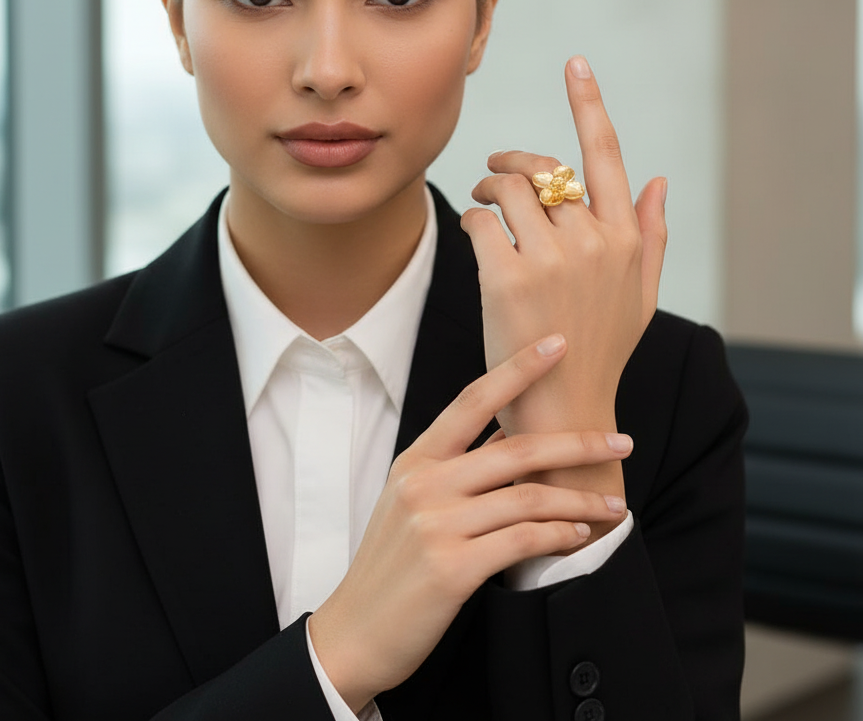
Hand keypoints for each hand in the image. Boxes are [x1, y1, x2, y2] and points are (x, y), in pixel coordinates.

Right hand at [308, 334, 633, 711]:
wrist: (354, 631)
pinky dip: (559, 536)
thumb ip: (456, 468)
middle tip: (621, 442)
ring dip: (581, 501)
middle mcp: (425, 483)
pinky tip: (579, 536)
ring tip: (613, 506)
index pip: (472, 401)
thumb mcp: (410, 502)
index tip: (557, 345)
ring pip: (529, 496)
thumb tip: (511, 437)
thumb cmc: (390, 566)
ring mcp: (437, 524)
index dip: (518, 369)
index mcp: (416, 461)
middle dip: (577, 443)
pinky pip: (523, 540)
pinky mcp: (453, 567)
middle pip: (516, 448)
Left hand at [460, 55, 666, 439]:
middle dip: (512, 162)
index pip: (606, 156)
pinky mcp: (507, 278)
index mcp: (625, 238)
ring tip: (481, 203)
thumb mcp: (639, 295)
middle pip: (543, 169)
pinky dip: (470, 220)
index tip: (576, 62)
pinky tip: (472, 234)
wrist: (564, 410)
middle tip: (493, 173)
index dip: (589, 104)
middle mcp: (592, 241)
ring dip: (487, 188)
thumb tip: (659, 179)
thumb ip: (649, 235)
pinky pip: (479, 221)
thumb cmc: (600, 349)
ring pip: (507, 189)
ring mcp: (550, 259)